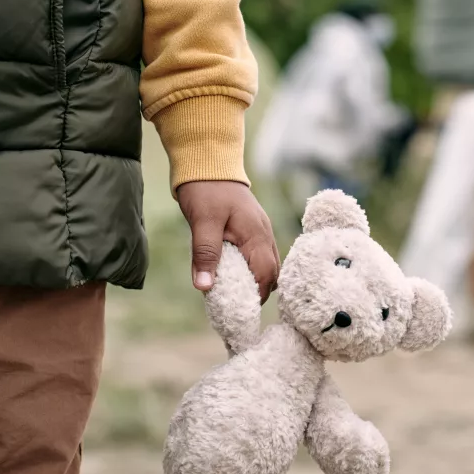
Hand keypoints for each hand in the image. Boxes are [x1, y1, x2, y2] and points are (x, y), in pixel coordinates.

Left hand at [176, 181, 279, 302]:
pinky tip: (234, 274)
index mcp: (256, 235)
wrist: (209, 162)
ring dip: (255, 281)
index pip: (265, 275)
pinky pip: (260, 255)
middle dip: (258, 292)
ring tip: (235, 294)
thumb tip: (204, 287)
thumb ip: (205, 254)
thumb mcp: (202, 222)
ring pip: (268, 265)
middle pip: (272, 273)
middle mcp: (264, 234)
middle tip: (237, 306)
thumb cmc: (206, 190)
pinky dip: (251, 269)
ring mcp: (261, 231)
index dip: (255, 295)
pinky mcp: (253, 229)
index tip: (240, 311)